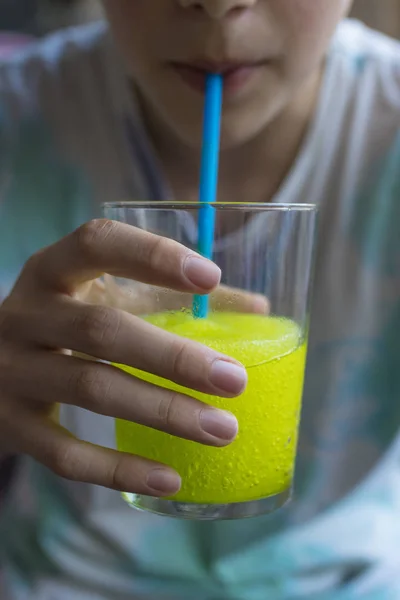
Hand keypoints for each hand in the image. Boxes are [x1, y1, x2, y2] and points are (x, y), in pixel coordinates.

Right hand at [0, 220, 265, 496]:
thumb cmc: (63, 325)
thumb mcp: (104, 299)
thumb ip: (172, 298)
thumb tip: (258, 311)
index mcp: (52, 272)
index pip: (96, 243)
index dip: (152, 255)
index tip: (210, 277)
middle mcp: (25, 315)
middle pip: (101, 329)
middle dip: (173, 356)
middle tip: (234, 379)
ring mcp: (12, 372)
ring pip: (91, 389)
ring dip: (162, 411)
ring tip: (222, 430)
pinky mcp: (10, 426)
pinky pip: (65, 454)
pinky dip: (120, 469)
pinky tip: (170, 478)